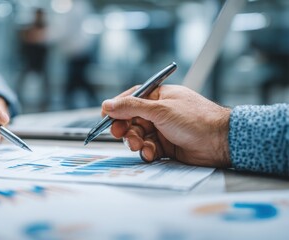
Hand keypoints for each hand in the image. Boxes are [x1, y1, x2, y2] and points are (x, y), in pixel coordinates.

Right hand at [102, 85, 231, 167]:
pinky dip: (147, 152)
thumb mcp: (160, 110)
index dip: (117, 108)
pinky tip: (152, 153)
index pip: (131, 99)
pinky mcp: (166, 146)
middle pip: (131, 119)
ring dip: (136, 142)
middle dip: (125, 128)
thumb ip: (131, 107)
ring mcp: (162, 129)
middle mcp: (159, 112)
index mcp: (159, 96)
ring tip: (141, 145)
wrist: (220, 142)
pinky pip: (148, 148)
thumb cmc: (196, 119)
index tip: (106, 116)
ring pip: (138, 136)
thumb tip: (108, 104)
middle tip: (120, 134)